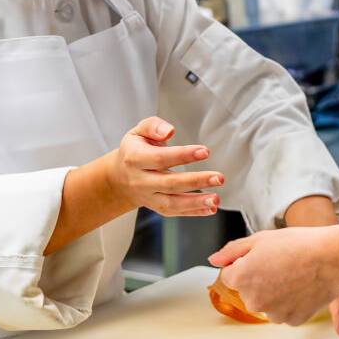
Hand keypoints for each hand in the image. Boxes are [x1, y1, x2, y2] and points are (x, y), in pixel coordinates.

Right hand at [107, 117, 223, 216]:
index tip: (205, 151)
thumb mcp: (138, 132)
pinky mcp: (156, 207)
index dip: (183, 155)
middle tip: (219, 177)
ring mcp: (148, 197)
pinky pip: (175, 212)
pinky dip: (194, 212)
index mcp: (135, 159)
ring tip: (216, 198)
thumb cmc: (134, 150)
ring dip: (196, 202)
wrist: (119, 176)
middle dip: (196, 181)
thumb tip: (169, 131)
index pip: (160, 158)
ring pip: (172, 203)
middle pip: (169, 183)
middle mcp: (140, 181)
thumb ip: (153, 126)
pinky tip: (211, 207)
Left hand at [210, 227, 338, 325]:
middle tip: (281, 264)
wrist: (331, 259)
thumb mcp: (261, 239)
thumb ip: (232, 251)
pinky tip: (302, 287)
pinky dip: (291, 302)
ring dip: (275, 292)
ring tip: (294, 274)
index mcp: (242, 278)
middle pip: (248, 291)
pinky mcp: (291, 320)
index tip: (263, 258)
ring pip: (267, 302)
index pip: (229, 275)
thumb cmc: (299, 245)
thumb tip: (214, 260)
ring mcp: (272, 313)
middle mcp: (253, 300)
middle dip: (258, 280)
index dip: (245, 263)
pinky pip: (284, 311)